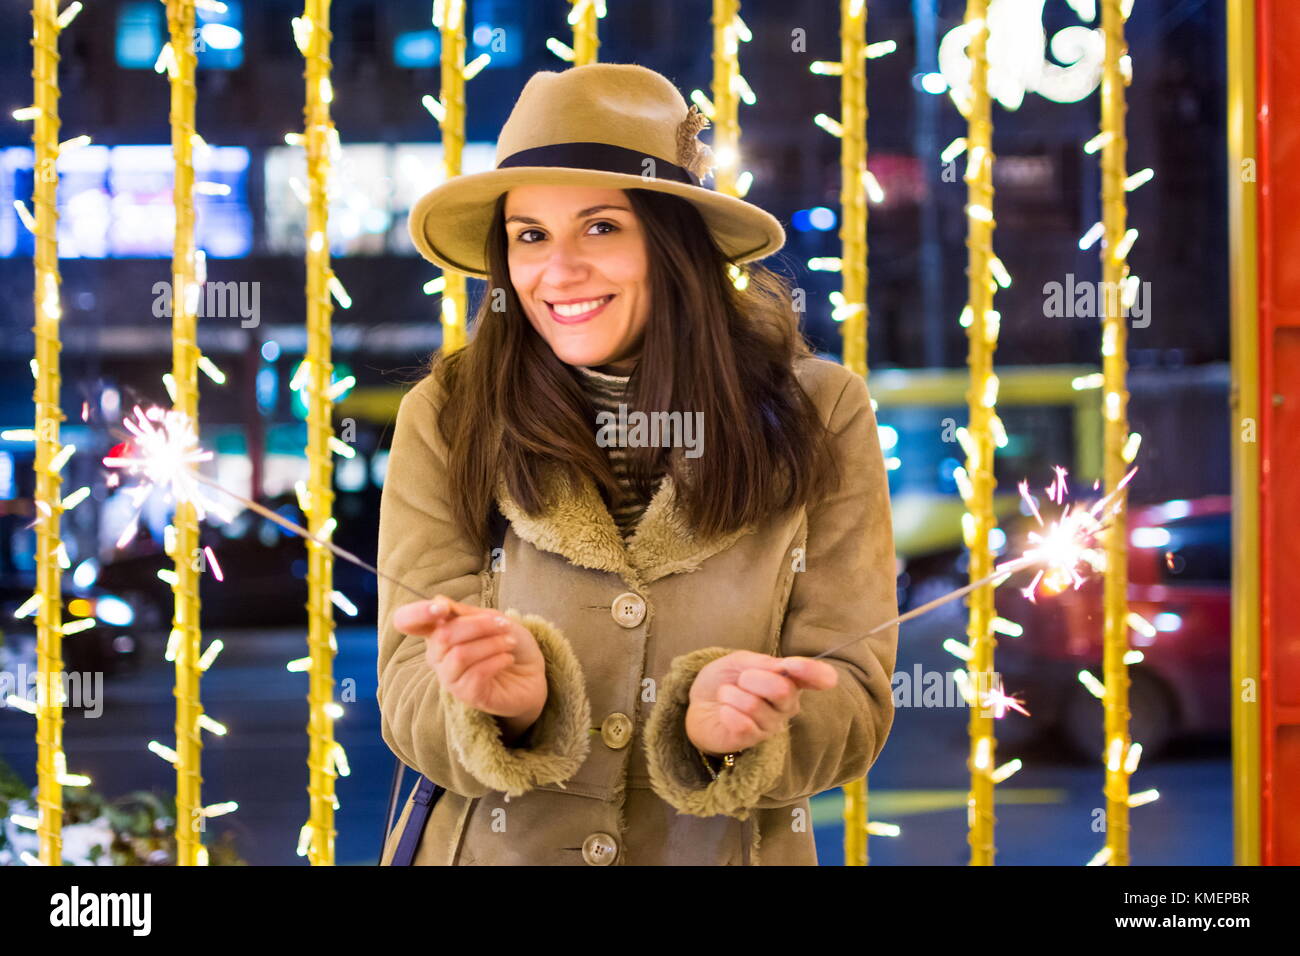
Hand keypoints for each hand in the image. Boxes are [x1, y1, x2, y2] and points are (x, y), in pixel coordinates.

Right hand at [393, 596, 547, 734]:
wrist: (533, 672)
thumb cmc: (509, 642)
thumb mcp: (491, 619)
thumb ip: (465, 613)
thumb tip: (438, 601)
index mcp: (438, 631)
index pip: (406, 620)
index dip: (417, 612)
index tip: (442, 609)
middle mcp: (437, 656)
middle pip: (444, 635)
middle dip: (479, 625)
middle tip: (504, 625)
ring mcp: (450, 678)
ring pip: (460, 655)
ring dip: (491, 644)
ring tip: (509, 643)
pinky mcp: (467, 695)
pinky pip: (476, 674)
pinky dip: (497, 660)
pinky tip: (507, 658)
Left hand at [685, 651, 837, 756]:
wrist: (698, 702)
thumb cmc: (724, 680)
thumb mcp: (741, 661)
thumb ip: (762, 662)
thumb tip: (784, 667)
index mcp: (790, 680)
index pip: (820, 678)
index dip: (812, 671)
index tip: (792, 665)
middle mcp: (787, 705)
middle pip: (783, 690)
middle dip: (753, 678)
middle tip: (741, 679)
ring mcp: (772, 725)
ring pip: (755, 705)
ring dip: (732, 694)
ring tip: (726, 695)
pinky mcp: (752, 740)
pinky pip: (743, 724)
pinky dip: (727, 711)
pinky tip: (724, 711)